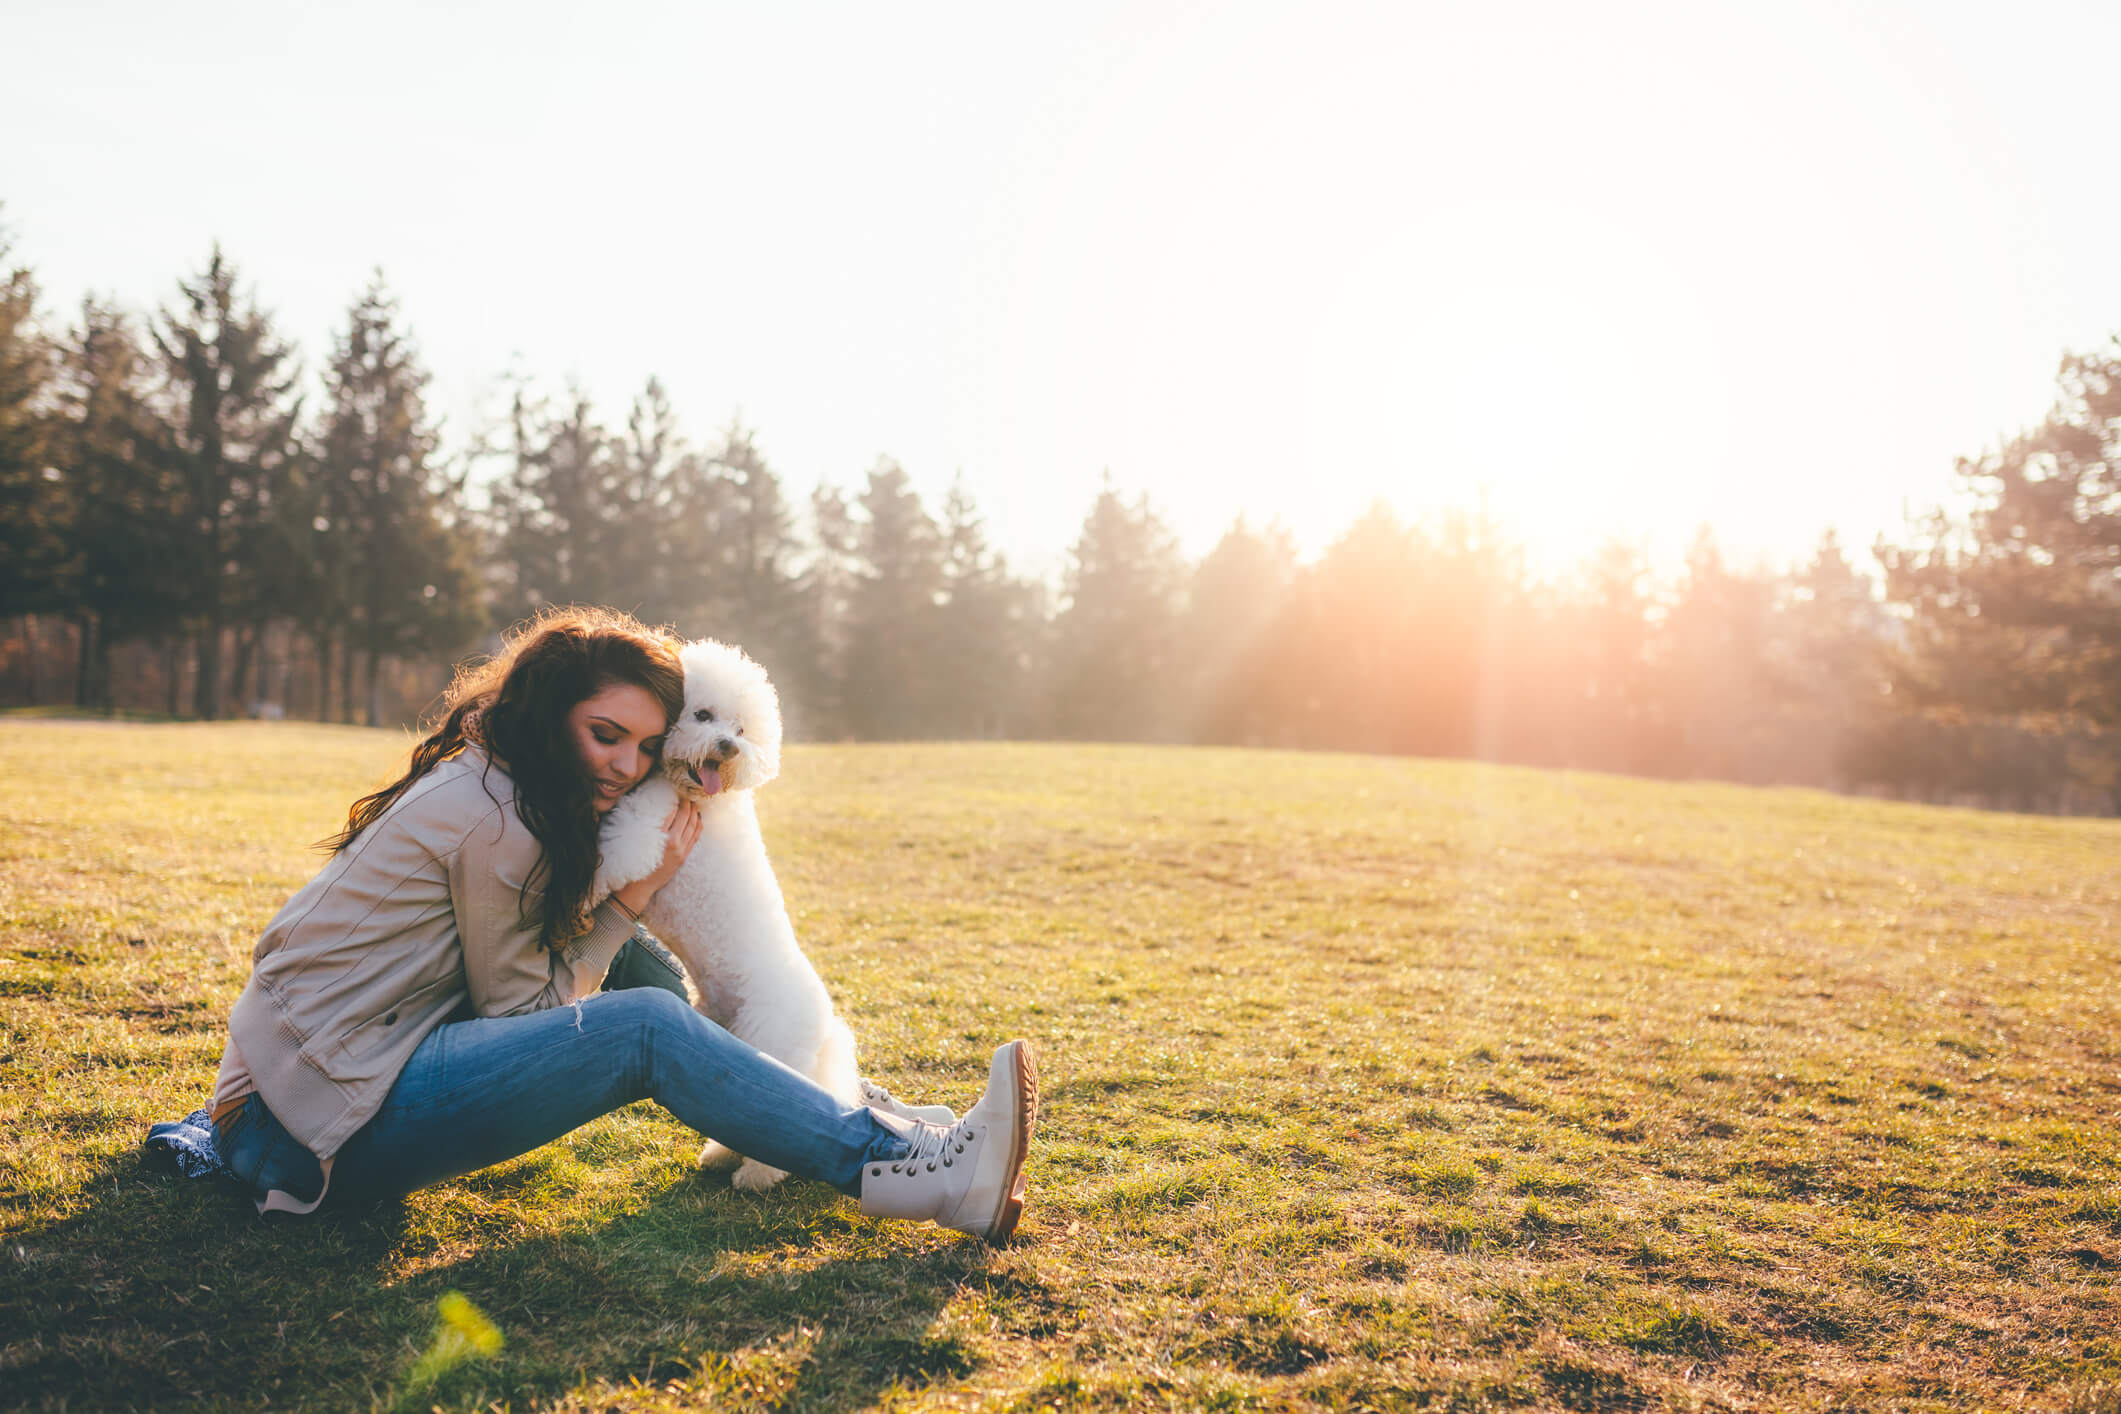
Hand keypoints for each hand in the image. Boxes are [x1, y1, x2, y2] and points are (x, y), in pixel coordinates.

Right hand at [613, 799, 700, 916]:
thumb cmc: (634, 862)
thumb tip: (655, 809)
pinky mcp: (683, 857)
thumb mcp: (638, 840)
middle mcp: (673, 843)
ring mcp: (680, 851)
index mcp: (660, 837)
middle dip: (687, 804)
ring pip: (692, 826)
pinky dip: (698, 826)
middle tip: (687, 795)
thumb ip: (648, 825)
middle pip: (685, 817)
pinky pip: (695, 838)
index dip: (675, 801)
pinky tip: (698, 819)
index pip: (671, 813)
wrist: (639, 886)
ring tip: (694, 804)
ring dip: (695, 813)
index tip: (676, 792)